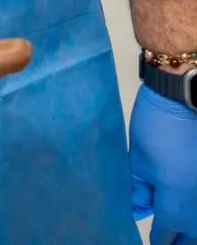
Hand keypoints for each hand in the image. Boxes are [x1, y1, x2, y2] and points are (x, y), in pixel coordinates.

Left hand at [133, 85, 196, 243]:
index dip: (158, 239)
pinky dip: (196, 210)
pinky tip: (189, 206)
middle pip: (192, 238)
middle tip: (167, 239)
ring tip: (178, 228)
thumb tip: (139, 210)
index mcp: (177, 207)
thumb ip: (139, 191)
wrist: (188, 98)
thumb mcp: (138, 161)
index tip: (154, 239)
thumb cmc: (158, 126)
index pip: (166, 236)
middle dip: (179, 241)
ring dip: (191, 229)